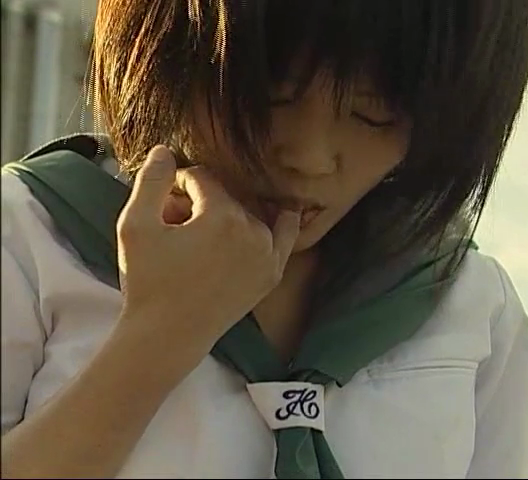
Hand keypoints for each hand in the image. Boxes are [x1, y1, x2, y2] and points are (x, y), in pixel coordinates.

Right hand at [115, 145, 299, 357]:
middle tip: (174, 223)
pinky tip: (281, 211)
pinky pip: (285, 236)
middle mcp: (253, 231)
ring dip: (225, 215)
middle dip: (199, 202)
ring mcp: (267, 254)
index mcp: (222, 216)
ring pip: (247, 214)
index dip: (178, 184)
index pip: (202, 179)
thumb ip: (151, 182)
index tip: (163, 200)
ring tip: (198, 236)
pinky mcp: (271, 274)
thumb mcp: (134, 226)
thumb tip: (165, 150)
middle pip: (224, 197)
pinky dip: (281, 222)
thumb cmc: (148, 282)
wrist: (168, 335)